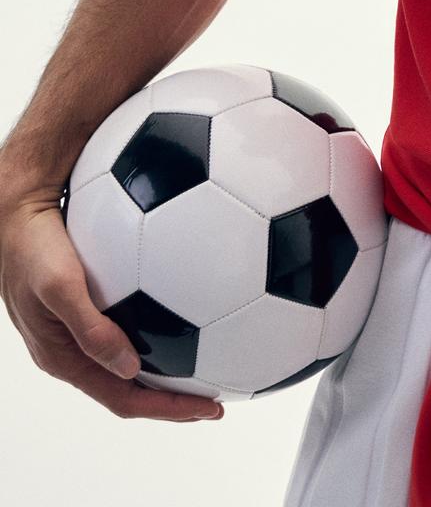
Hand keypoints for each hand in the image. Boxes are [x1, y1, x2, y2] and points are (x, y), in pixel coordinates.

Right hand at [0, 191, 224, 421]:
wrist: (19, 215)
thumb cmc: (35, 249)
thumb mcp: (60, 288)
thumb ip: (91, 330)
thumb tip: (131, 368)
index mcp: (64, 359)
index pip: (123, 399)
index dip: (166, 409)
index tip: (207, 410)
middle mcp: (74, 352)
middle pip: (129, 390)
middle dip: (172, 401)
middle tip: (216, 401)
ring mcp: (80, 331)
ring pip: (129, 365)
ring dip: (167, 375)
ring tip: (206, 370)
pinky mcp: (89, 308)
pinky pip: (127, 332)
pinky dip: (156, 339)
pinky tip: (184, 320)